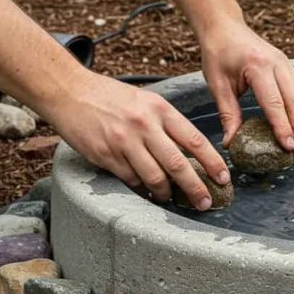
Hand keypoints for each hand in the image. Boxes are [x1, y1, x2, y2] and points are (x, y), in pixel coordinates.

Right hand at [46, 70, 229, 209]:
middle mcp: (144, 125)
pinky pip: (131, 180)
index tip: (224, 178)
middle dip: (197, 187)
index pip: (195, 140)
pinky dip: (141, 189)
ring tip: (169, 198)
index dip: (213, 163)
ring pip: (155, 178)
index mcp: (160, 109)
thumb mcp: (145, 100)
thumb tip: (191, 152)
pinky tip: (145, 191)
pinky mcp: (106, 155)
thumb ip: (167, 123)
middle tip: (206, 202)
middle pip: (179, 164)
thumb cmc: (110, 97)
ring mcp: (125, 142)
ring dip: (166, 193)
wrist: (69, 91)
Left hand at [199, 22, 293, 154]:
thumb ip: (228, 114)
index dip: (283, 127)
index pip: (275, 102)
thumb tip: (230, 143)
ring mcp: (286, 63)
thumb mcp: (217, 85)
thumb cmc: (218, 54)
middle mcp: (277, 63)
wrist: (225, 27)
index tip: (288, 146)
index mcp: (257, 66)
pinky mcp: (290, 66)